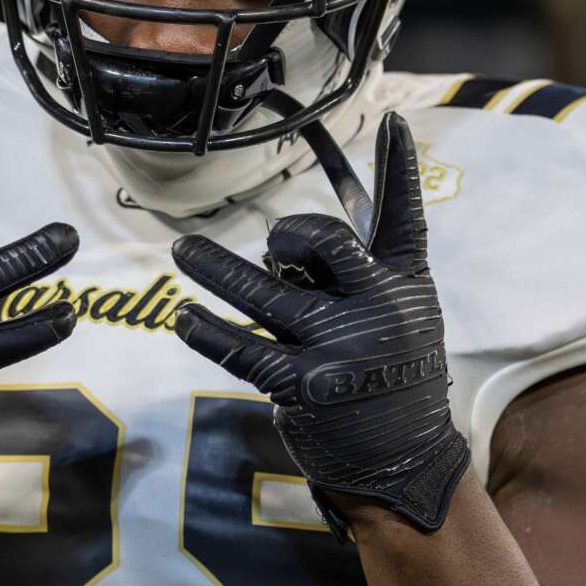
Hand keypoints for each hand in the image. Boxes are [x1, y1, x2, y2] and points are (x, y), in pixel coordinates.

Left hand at [171, 112, 468, 534]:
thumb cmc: (391, 381)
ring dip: (214, 269)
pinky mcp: (301, 384)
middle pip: (324, 242)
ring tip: (181, 249)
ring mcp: (337, 347)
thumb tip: (288, 241)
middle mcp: (375, 309)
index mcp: (404, 286)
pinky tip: (183, 316)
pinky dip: (204, 329)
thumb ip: (359, 277)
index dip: (400, 168)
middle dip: (290, 236)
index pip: (405, 218)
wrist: (402, 463)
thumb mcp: (404, 320)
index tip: (396, 122)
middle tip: (273, 247)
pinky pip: (238, 347)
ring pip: (263, 290)